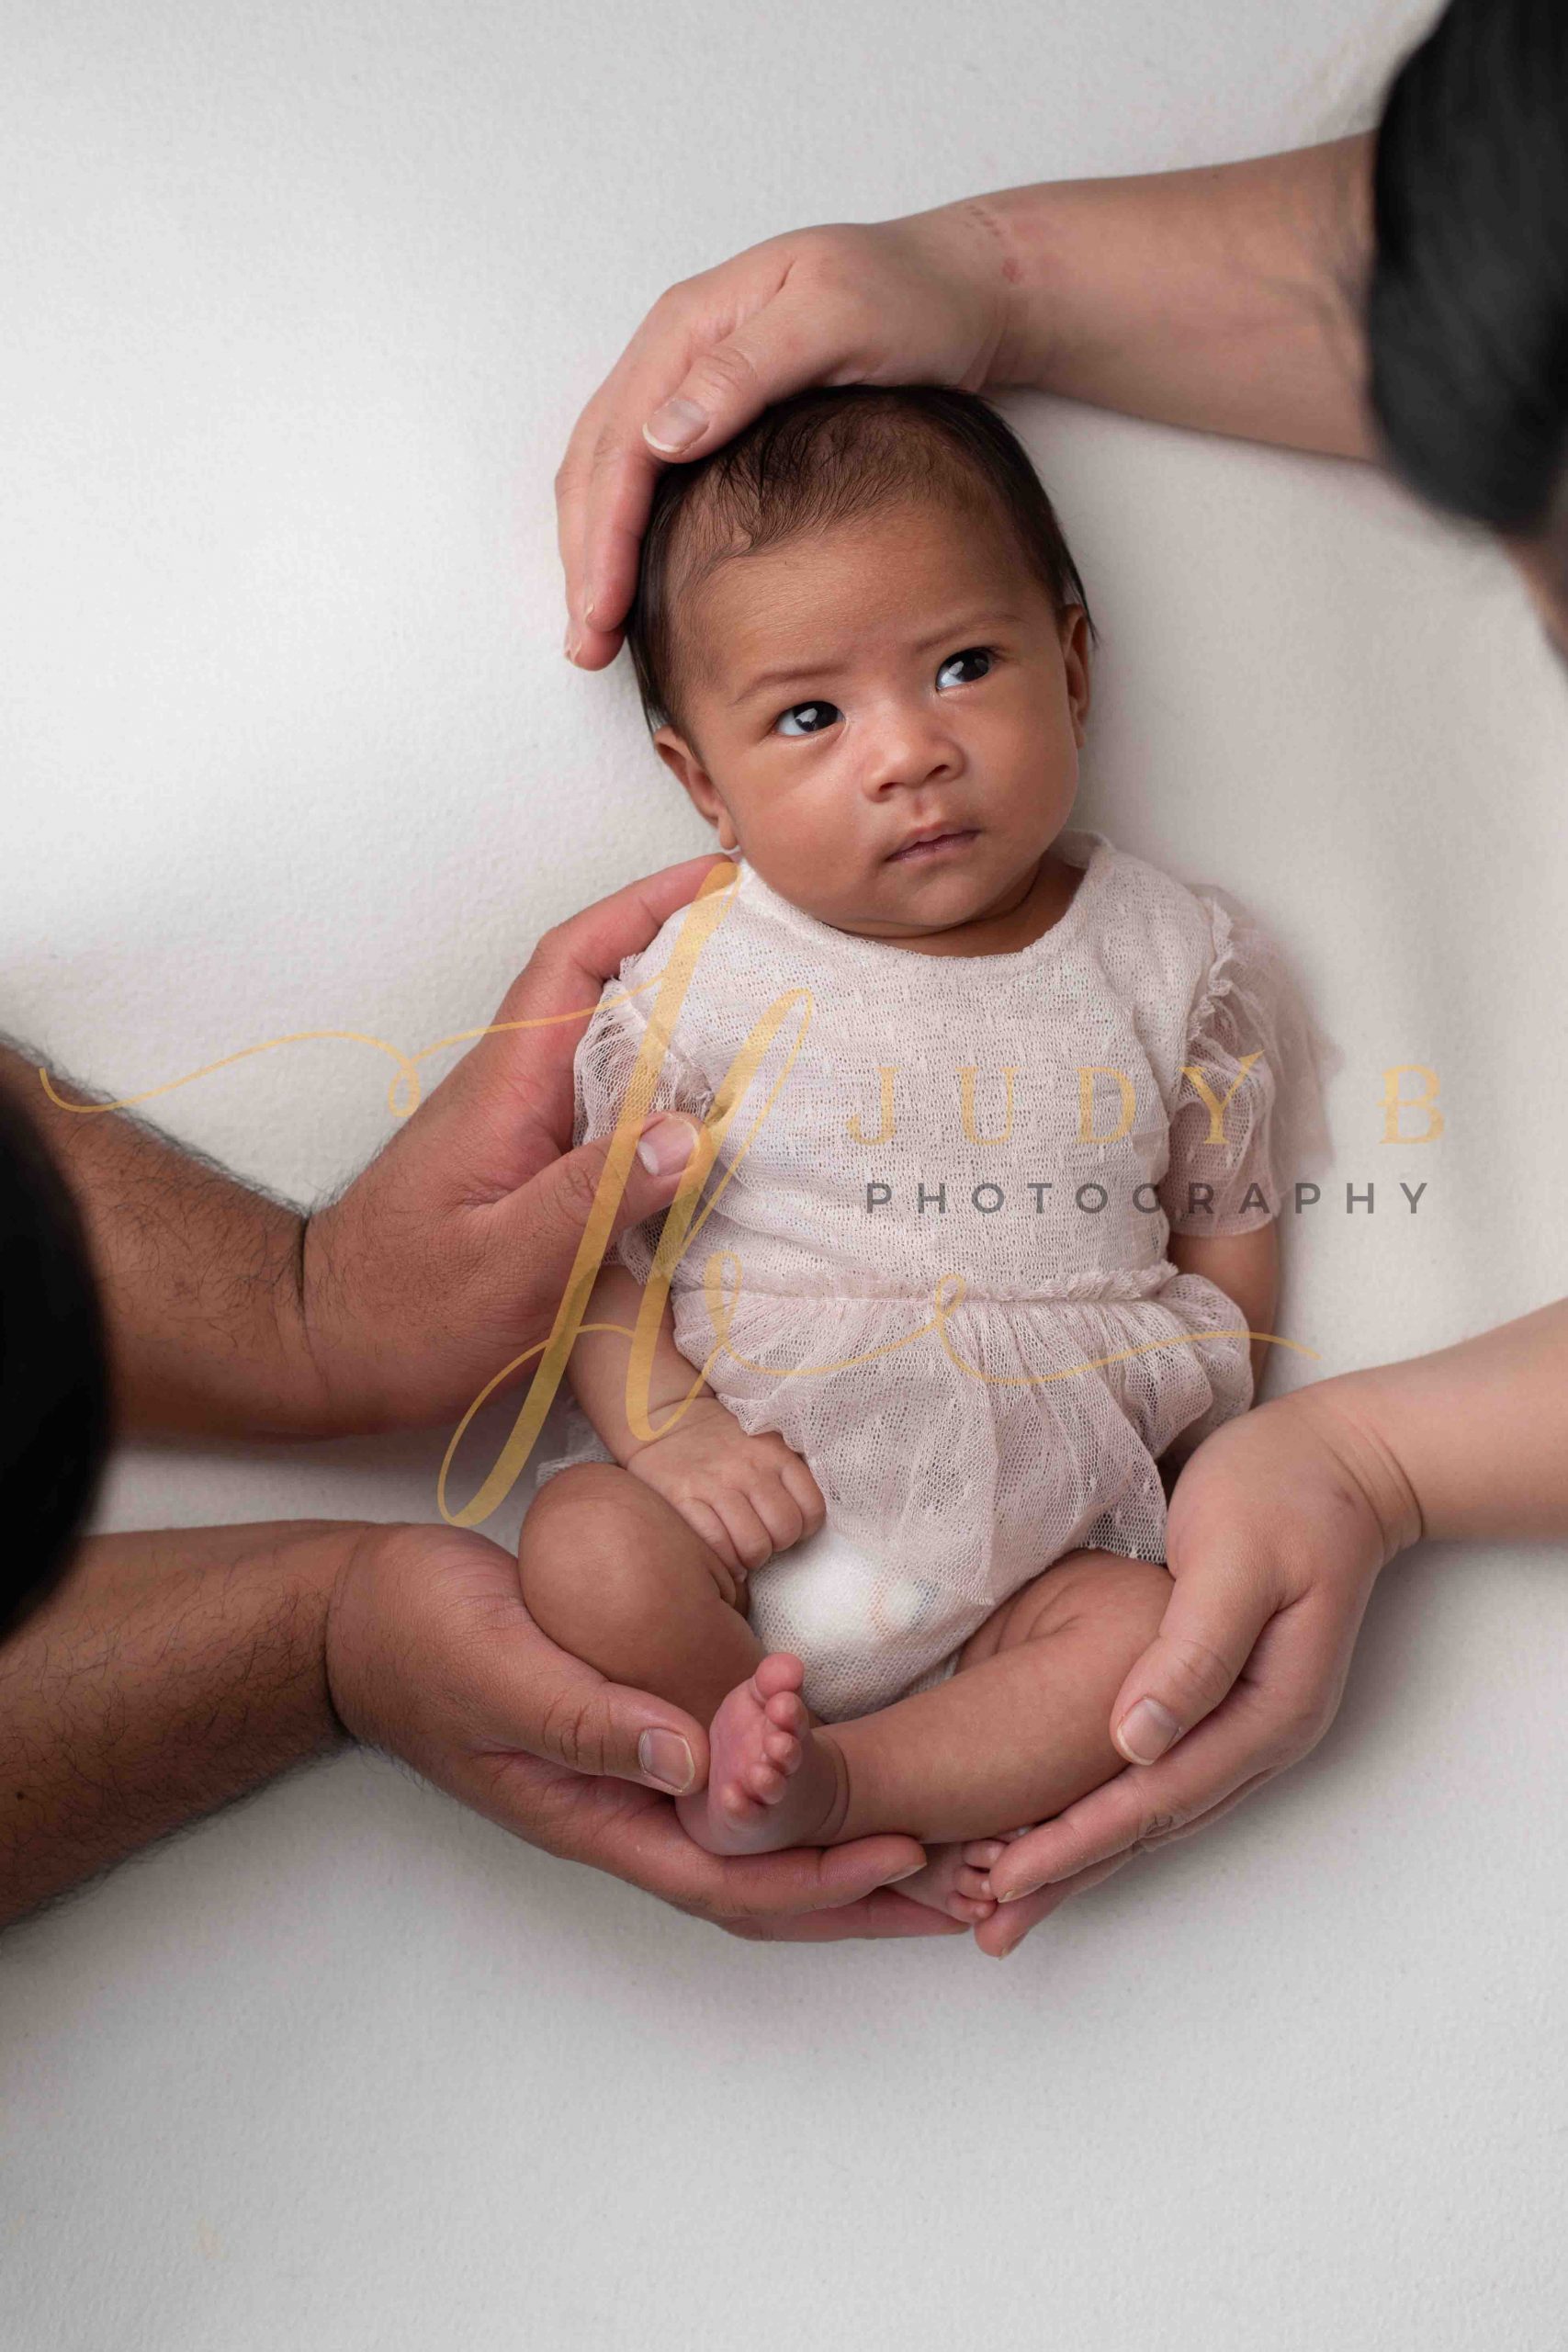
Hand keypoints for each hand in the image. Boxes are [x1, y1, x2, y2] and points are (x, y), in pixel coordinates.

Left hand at [295, 856, 726, 1435]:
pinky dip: (678, 1090)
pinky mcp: (540, 1167)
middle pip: (610, 988)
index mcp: (507, 1088)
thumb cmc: (401, 1314)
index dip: (645, 908)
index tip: (722, 881)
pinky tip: (729, 1117)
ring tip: (783, 1016)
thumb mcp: (503, 1267)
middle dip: (691, 951)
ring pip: (620, 1047)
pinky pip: (621, 1105)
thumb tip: (695, 1135)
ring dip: (692, 1020)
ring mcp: (529, 1128)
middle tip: (785, 944)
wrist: (326, 1349)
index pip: (574, 961)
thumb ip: (592, 1198)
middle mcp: (519, 1090)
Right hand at [327, 1520, 955, 1940]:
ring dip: (849, 1845)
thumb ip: (585, 1717)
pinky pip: (742, 1778)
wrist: (367, 1613)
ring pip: (762, 1836)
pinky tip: (853, 1763)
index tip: (912, 1856)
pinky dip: (806, 1783)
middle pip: (766, 1881)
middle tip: (972, 1883)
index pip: (732, 1877)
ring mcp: (638, 1774)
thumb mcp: (498, 1669)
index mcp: (598, 1815)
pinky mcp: (646, 1725)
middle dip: (866, 1891)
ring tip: (946, 1842)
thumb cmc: (422, 1638)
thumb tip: (690, 1762)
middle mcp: (630, 1810)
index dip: (824, 1877)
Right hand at [555, 202, 1019, 664]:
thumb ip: (749, 369)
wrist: (962, 286)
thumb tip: (661, 437)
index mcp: (688, 327)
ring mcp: (691, 380)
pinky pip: (648, 476)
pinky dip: (629, 535)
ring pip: (609, 474)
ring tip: (598, 634)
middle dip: (584, 558)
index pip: (619, 444)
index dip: (604, 536)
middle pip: (597, 464)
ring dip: (595, 554)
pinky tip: (638, 585)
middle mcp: (675, 352)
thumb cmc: (913, 299)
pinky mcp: (718, 409)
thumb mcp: (838, 318)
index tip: (602, 612)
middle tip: (587, 645)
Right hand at [625, 1398, 826, 1587]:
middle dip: (776, 1545)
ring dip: (751, 1559)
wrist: (666, 1420)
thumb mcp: (764, 1442)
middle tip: (762, 1541)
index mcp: (775, 1454)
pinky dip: (725, 1561)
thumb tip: (806, 1518)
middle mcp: (749, 1469)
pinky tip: (723, 1556)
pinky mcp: (685, 1498)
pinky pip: (718, 1546)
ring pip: (754, 1545)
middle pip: (785, 1530)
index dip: (804, 1528)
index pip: (812, 1509)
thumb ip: (788, 1473)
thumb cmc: (721, 1441)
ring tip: (742, 1552)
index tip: (786, 1527)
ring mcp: (716, 1484)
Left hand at [976, 1381, 1421, 1954]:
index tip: (1007, 1877)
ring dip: (1082, 1855)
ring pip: (1153, 1809)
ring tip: (1008, 1901)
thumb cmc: (1282, 1494)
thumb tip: (1137, 1740)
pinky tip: (1059, 1824)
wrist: (1339, 1461)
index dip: (1078, 1840)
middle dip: (1070, 1873)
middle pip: (1153, 1824)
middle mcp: (1261, 1736)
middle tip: (987, 1926)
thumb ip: (1192, 1651)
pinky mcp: (1221, 1700)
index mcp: (1269, 1711)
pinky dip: (1102, 1808)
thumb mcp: (1236, 1559)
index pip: (1158, 1796)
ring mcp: (1247, 1723)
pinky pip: (1154, 1774)